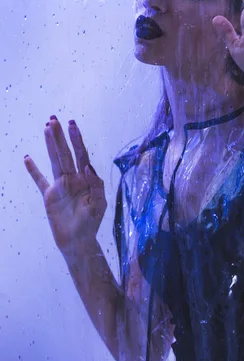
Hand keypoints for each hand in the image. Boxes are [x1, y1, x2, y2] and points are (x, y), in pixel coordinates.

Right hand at [24, 117, 106, 253]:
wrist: (78, 241)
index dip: (77, 139)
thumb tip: (88, 167)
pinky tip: (27, 158)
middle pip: (66, 153)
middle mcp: (73, 179)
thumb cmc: (91, 223)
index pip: (81, 155)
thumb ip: (96, 184)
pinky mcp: (49, 196)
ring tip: (46, 128)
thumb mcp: (99, 204)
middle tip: (54, 119)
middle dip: (60, 136)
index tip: (72, 125)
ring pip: (54, 161)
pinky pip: (39, 180)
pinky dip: (33, 170)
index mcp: (86, 179)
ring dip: (50, 145)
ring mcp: (60, 186)